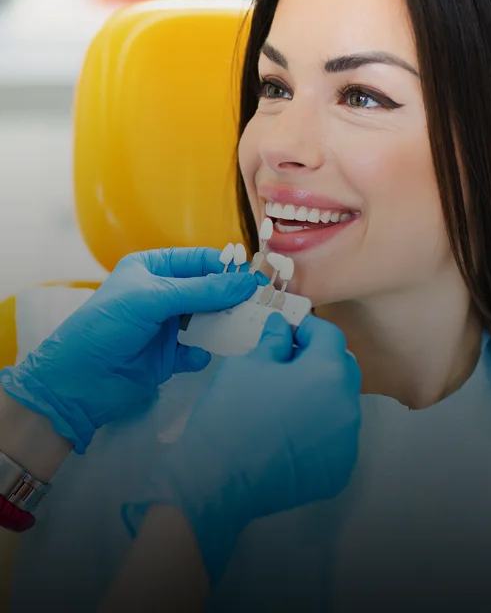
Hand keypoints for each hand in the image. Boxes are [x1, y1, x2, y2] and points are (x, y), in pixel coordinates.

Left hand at [0, 248, 259, 453]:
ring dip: (222, 324)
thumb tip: (247, 282)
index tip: (255, 276)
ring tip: (243, 327)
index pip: (197, 261)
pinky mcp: (170, 357)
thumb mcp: (153, 299)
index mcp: (152, 268)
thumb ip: (201, 291)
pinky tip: (199, 355)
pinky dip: (204, 352)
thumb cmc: (108, 326)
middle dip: (229, 297)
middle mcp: (162, 294)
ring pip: (207, 319)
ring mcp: (167, 326)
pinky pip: (198, 349)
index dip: (225, 267)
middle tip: (259, 303)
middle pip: (207, 290)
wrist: (77, 384)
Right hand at [122, 312, 361, 583]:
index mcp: (328, 373)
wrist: (217, 481)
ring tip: (287, 396)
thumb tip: (282, 327)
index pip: (329, 336)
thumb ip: (274, 341)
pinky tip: (291, 429)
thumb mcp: (249, 364)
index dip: (308, 327)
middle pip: (342, 368)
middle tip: (288, 358)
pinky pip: (336, 436)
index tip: (288, 328)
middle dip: (319, 357)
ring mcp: (347, 443)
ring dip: (321, 393)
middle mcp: (348, 406)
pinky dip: (320, 427)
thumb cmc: (231, 414)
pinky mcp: (339, 470)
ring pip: (341, 403)